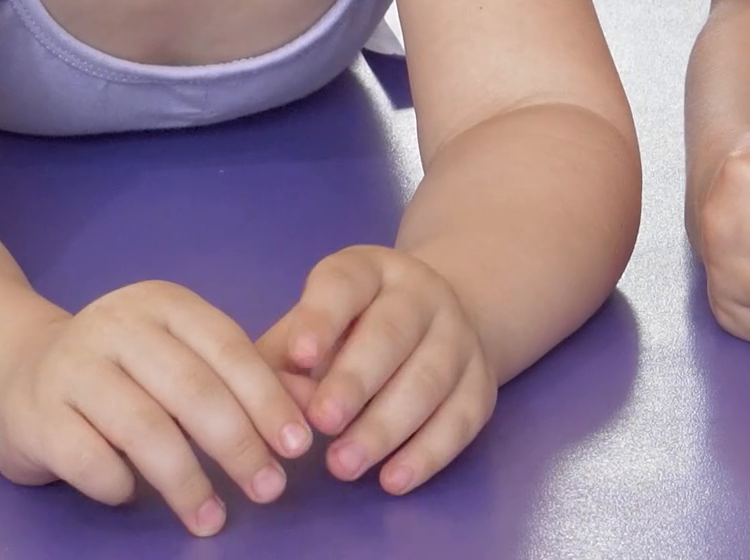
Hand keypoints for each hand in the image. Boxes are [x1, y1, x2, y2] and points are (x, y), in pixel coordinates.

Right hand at [0, 281, 312, 535]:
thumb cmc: (122, 371)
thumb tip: (311, 404)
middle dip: (238, 443)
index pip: (227, 347)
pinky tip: (132, 496)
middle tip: (269, 488)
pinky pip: (90, 459)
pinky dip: (119, 483)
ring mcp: (73, 367)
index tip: (297, 445)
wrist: (19, 372)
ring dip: (186, 481)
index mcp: (163, 303)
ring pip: (144, 427)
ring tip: (212, 519)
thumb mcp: (178, 355)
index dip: (266, 397)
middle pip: (191, 388)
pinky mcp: (37, 413)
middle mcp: (118, 325)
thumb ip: (238, 376)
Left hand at [256, 245, 495, 493]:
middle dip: (355, 380)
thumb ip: (286, 359)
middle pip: (392, 333)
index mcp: (370, 270)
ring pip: (428, 379)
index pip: (345, 283)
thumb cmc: (353, 327)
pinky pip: (461, 419)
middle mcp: (421, 294)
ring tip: (343, 465)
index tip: (299, 356)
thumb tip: (268, 406)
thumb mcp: (317, 322)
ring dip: (385, 426)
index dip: (322, 318)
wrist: (436, 316)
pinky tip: (392, 479)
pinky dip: (428, 453)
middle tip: (321, 422)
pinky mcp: (481, 382)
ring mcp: (458, 335)